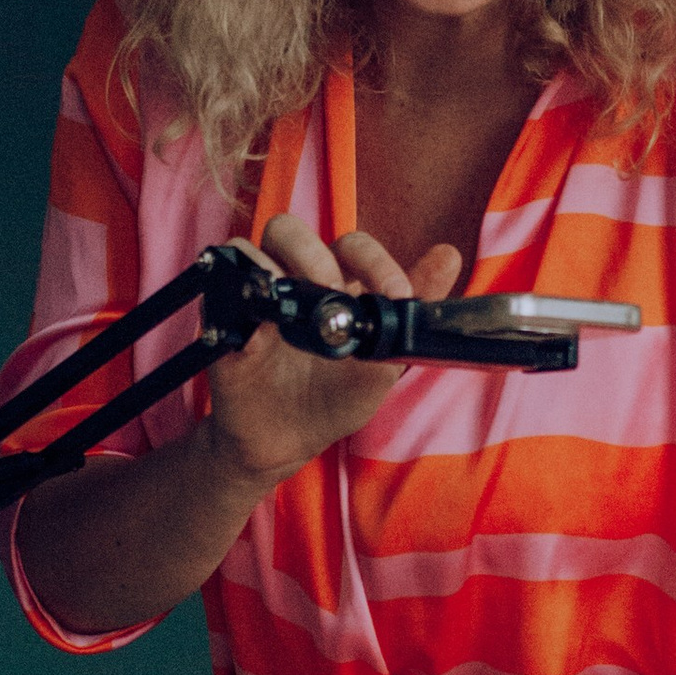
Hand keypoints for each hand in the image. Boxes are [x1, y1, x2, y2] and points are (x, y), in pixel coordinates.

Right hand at [204, 213, 462, 491]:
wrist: (284, 444)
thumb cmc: (333, 400)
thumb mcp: (383, 364)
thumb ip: (411, 312)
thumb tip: (449, 254)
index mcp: (335, 285)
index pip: (352, 245)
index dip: (375, 260)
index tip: (396, 292)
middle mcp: (294, 279)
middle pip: (295, 230)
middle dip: (321, 255)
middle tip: (336, 295)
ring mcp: (258, 292)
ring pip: (261, 241)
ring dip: (289, 263)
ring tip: (306, 305)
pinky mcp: (226, 311)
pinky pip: (228, 273)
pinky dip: (247, 282)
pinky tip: (269, 318)